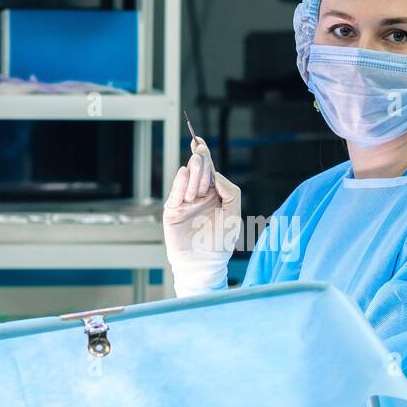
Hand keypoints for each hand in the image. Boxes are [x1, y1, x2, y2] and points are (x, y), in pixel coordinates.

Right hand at [163, 138, 241, 297]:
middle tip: (200, 152)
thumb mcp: (234, 215)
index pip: (209, 171)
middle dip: (200, 160)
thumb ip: (230, 192)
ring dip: (194, 172)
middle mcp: (198, 196)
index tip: (200, 141)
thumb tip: (217, 174)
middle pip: (199, 172)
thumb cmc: (220, 243)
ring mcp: (184, 203)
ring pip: (188, 181)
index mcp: (214, 195)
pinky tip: (185, 172)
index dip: (205, 155)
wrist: (204, 265)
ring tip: (196, 165)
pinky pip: (176, 194)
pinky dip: (180, 183)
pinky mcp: (172, 211)